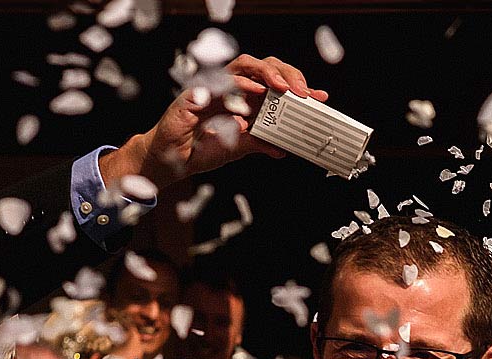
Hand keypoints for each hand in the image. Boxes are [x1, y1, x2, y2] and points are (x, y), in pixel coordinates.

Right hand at [99, 54, 324, 188]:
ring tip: (282, 87)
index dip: (296, 85)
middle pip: (261, 65)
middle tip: (302, 90)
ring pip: (242, 67)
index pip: (273, 82)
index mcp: (243, 97)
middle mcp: (230, 88)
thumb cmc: (203, 148)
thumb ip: (260, 143)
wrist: (172, 159)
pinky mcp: (194, 96)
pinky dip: (237, 86)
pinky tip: (253, 92)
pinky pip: (217, 84)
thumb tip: (283, 149)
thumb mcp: (240, 148)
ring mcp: (212, 88)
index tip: (318, 97)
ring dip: (265, 74)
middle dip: (285, 74)